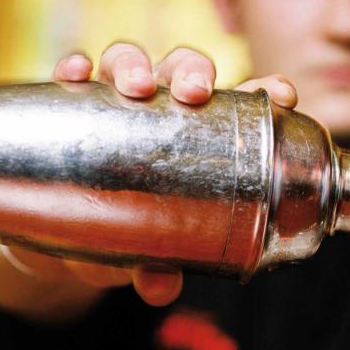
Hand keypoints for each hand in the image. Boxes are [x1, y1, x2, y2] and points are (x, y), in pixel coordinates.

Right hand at [2, 42, 297, 307]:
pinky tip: (76, 75)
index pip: (240, 104)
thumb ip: (157, 269)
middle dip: (193, 71)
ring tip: (136, 87)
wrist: (66, 239)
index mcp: (200, 135)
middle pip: (183, 69)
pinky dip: (74, 69)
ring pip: (128, 62)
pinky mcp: (71, 107)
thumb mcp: (145, 255)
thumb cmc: (128, 237)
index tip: (282, 95)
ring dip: (134, 65)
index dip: (265, 91)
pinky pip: (71, 78)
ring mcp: (116, 104)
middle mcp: (161, 109)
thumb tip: (161, 288)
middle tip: (194, 92)